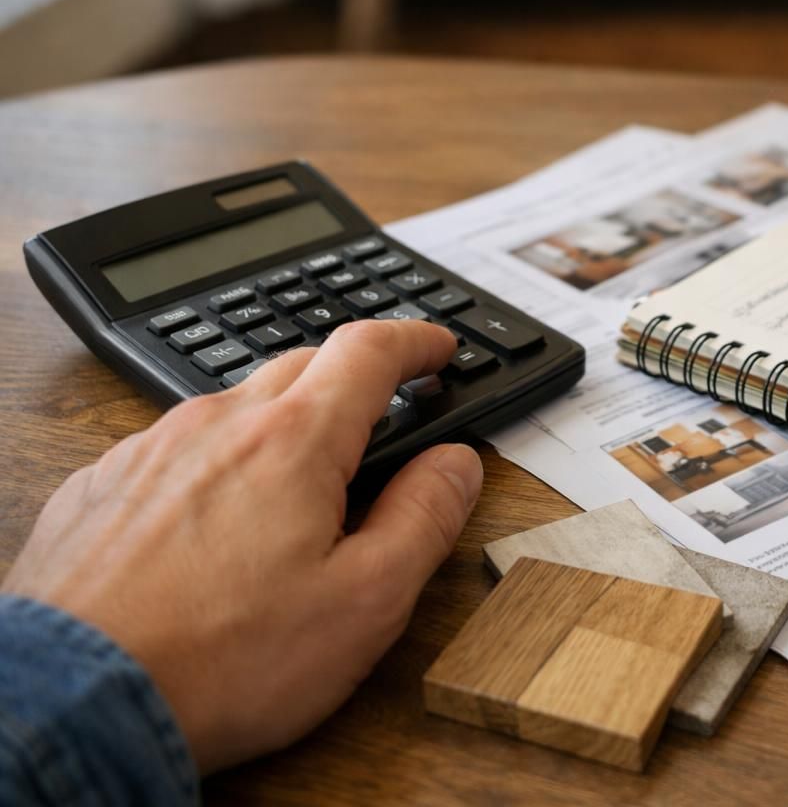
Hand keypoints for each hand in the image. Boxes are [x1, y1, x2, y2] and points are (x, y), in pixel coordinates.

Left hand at [0, 320, 481, 772]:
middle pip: (300, 366)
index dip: (414, 341)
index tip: (436, 350)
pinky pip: (172, 453)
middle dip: (351, 382)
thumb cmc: (221, 663)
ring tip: (293, 495)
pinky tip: (213, 532)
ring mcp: (147, 453)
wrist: (72, 705)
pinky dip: (212, 470)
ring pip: (232, 410)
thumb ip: (424, 518)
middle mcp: (215, 425)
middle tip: (381, 420)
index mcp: (292, 441)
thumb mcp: (367, 601)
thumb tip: (456, 463)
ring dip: (277, 430)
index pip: (368, 351)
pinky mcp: (98, 490)